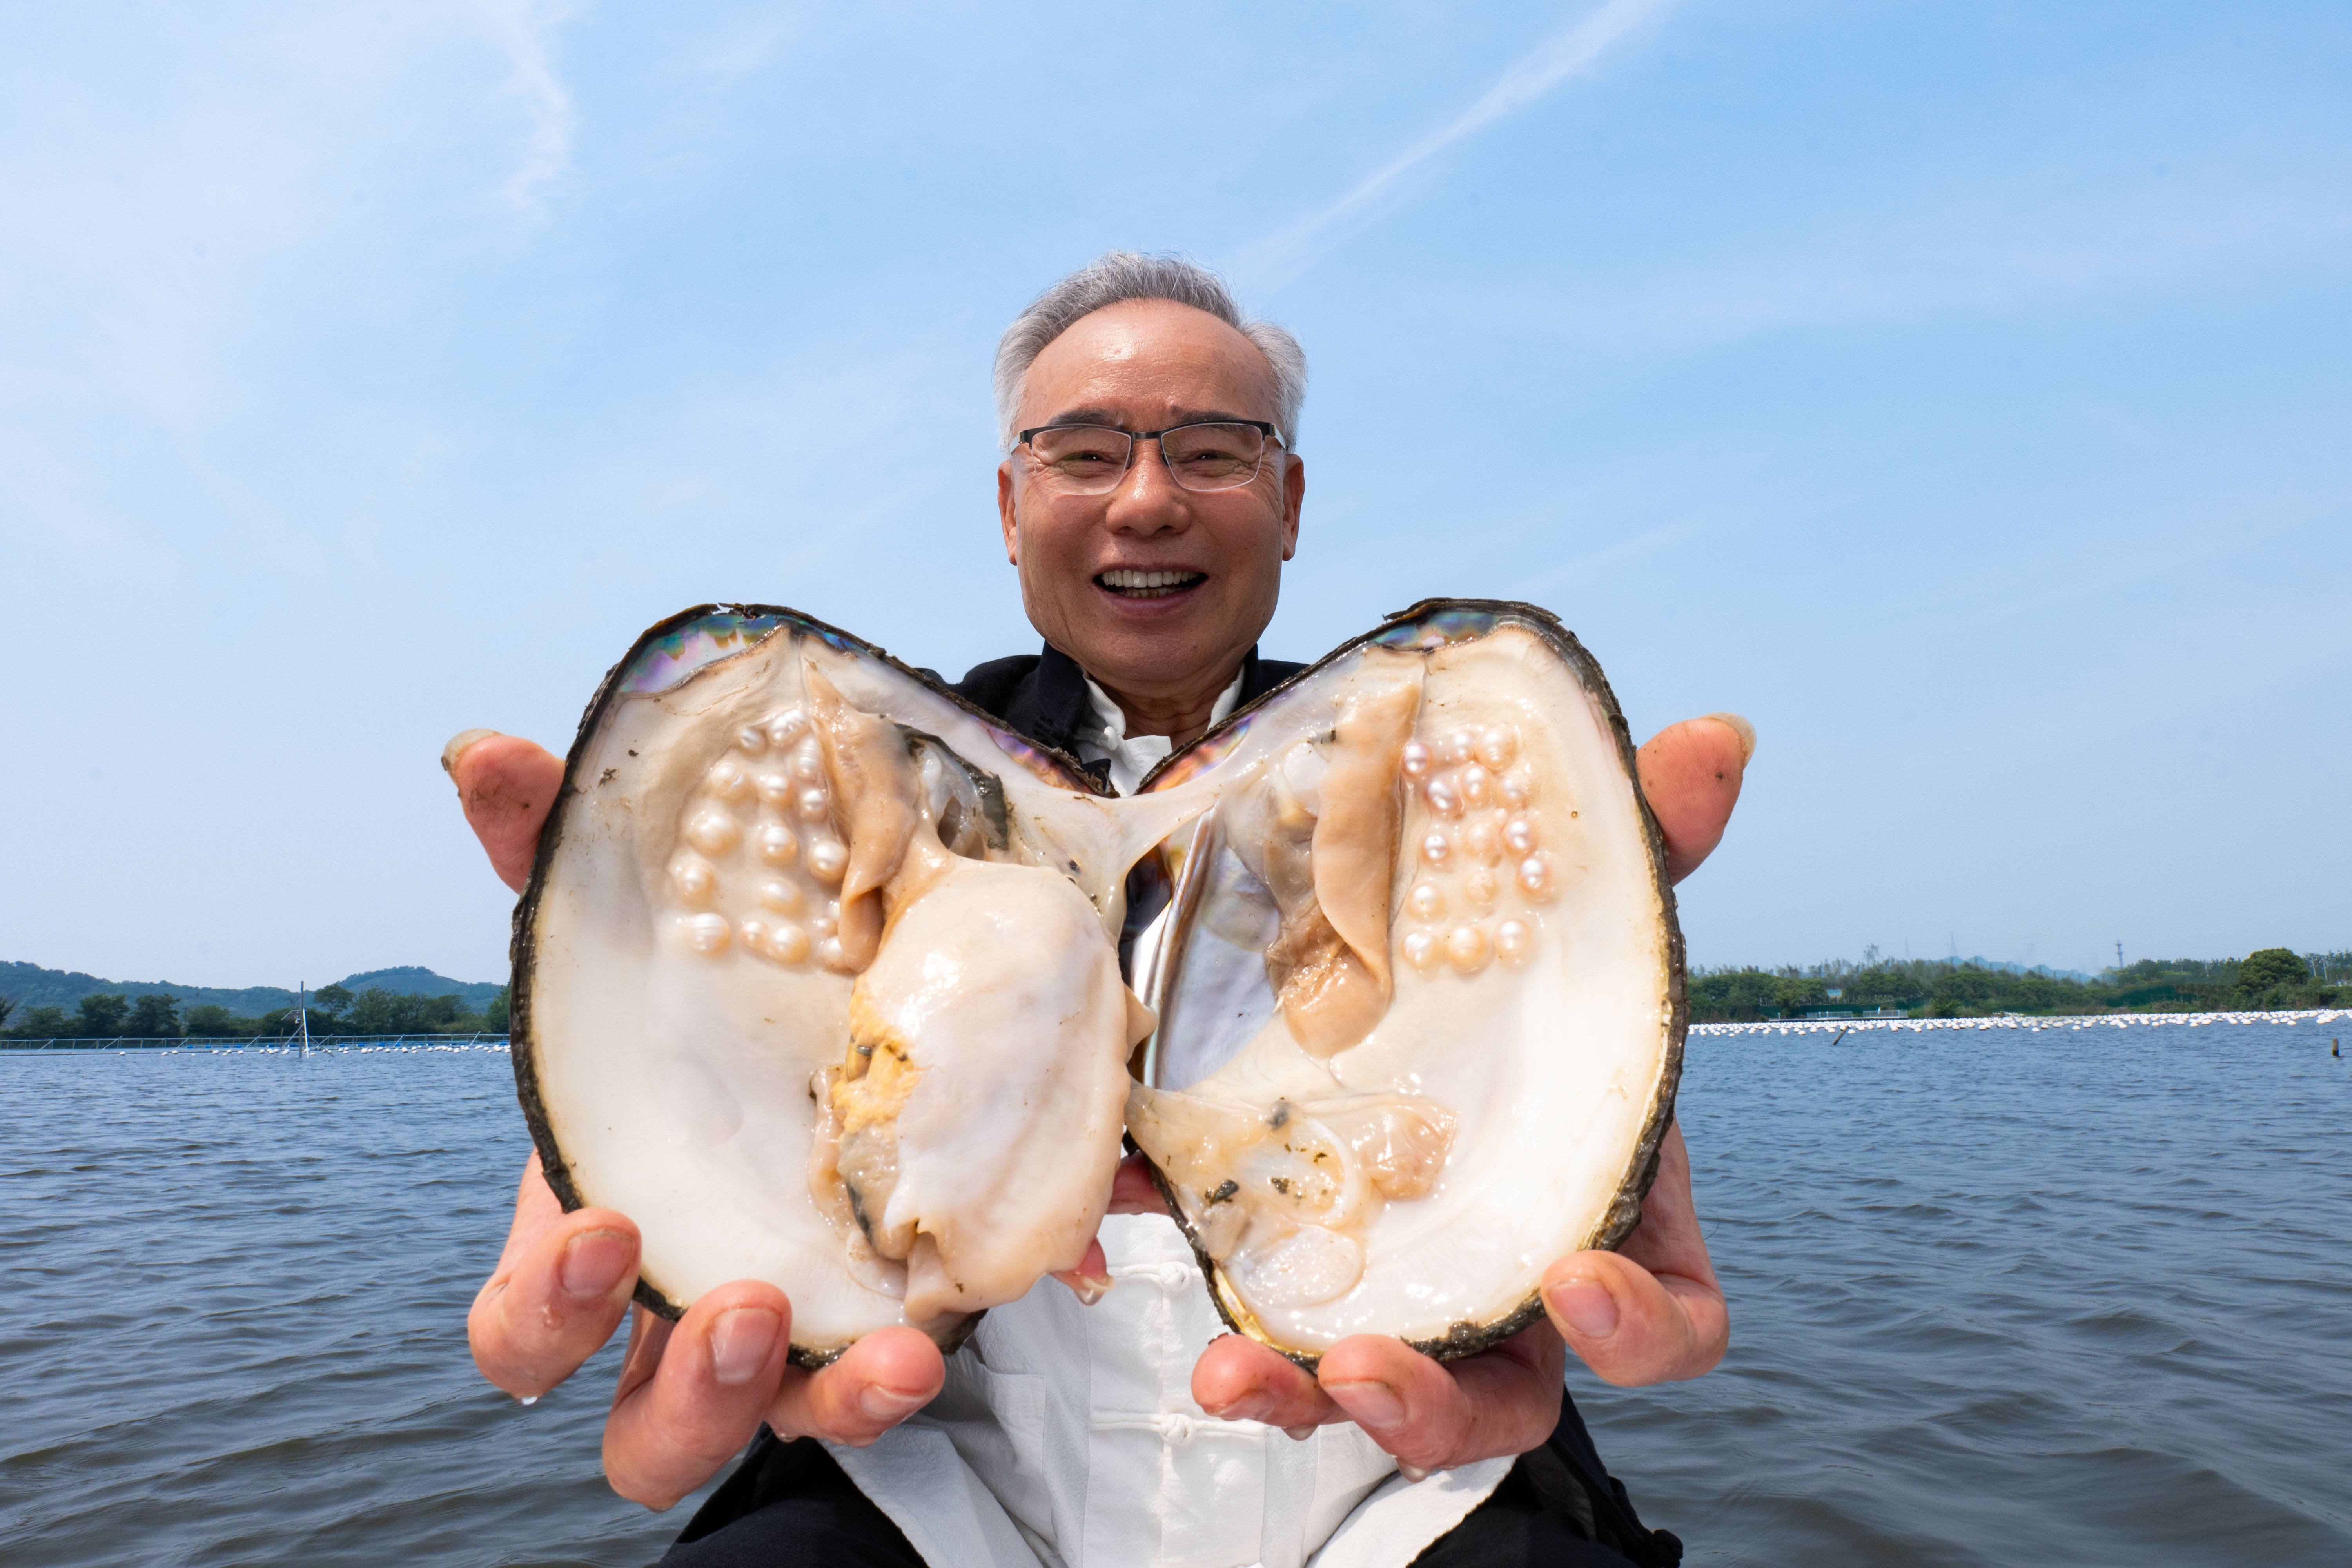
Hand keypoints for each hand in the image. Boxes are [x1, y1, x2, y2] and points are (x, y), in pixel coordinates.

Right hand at [452, 733, 947, 1507]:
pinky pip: (887, 1376)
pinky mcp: (886, 1311)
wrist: (838, 982)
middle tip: (746, 1307)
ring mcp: (791, 1328)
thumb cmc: (704, 984)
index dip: (546, 1309)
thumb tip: (485, 753)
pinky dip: (913, 1362)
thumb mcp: (642, 914)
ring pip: (776, 1430)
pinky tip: (959, 1314)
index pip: (524, 1331)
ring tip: (886, 1351)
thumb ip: (557, 846)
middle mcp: (685, 1304)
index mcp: (600, 1229)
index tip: (605, 1233)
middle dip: (686, 1395)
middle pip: (640, 1434)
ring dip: (823, 1406)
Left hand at [1183, 713, 1748, 1474]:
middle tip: (1363, 1365)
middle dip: (1438, 1408)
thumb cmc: (1519, 958)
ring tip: (1229, 1373)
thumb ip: (1643, 833)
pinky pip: (1259, 1309)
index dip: (1639, 1329)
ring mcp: (1401, 1280)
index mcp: (1602, 1203)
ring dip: (1306, 1400)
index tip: (1575, 1284)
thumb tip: (1716, 739)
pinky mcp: (1299, 1257)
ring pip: (1376, 1388)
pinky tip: (1139, 1234)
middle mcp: (1503, 1268)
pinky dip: (1209, 1291)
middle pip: (1506, 1397)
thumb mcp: (1569, 891)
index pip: (1671, 1317)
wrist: (1387, 938)